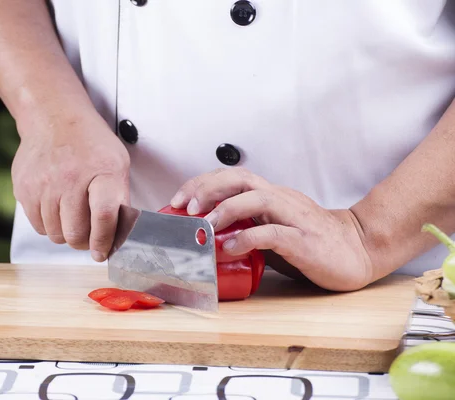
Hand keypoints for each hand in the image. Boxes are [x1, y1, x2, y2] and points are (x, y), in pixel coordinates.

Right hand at [11, 108, 129, 261]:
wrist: (55, 118)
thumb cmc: (91, 144)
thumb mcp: (118, 165)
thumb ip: (119, 200)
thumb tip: (118, 238)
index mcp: (102, 171)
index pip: (104, 216)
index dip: (104, 241)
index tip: (102, 252)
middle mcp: (70, 177)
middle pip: (75, 233)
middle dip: (84, 242)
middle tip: (89, 237)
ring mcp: (44, 184)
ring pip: (55, 234)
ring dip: (66, 233)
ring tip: (73, 217)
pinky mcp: (24, 189)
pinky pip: (38, 226)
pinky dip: (49, 225)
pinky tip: (57, 208)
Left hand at [170, 168, 373, 290]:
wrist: (358, 249)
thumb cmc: (311, 241)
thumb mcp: (272, 228)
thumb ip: (246, 227)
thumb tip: (207, 239)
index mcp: (271, 196)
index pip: (231, 177)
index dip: (202, 183)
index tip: (177, 199)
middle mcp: (280, 199)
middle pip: (239, 179)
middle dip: (207, 188)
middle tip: (183, 207)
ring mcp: (294, 217)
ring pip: (256, 199)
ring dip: (225, 209)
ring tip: (204, 225)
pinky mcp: (305, 240)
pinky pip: (274, 233)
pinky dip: (249, 238)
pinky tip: (232, 247)